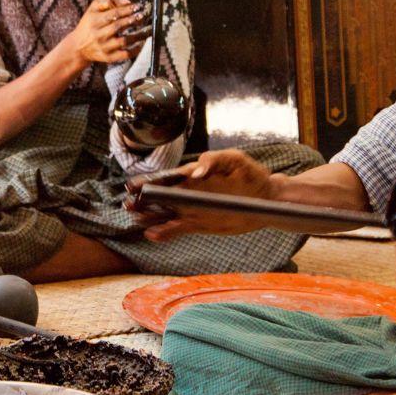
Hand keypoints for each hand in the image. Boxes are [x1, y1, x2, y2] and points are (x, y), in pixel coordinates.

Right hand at [69, 0, 144, 65]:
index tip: (138, 7)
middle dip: (132, 20)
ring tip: (148, 30)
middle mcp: (98, 34)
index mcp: (94, 20)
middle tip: (142, 16)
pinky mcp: (108, 58)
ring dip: (138, 35)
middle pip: (118, 26)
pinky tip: (141, 43)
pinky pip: (124, 55)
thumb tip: (128, 2)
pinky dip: (135, 50)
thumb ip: (108, 0)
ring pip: (124, 41)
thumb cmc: (89, 24)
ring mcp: (104, 47)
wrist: (78, 47)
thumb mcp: (93, 8)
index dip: (127, 10)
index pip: (113, 14)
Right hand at [127, 149, 280, 240]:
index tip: (134, 185)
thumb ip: (214, 160)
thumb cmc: (250, 173)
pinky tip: (153, 234)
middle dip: (143, 199)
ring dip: (149, 216)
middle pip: (159, 196)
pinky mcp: (199, 224)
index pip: (167, 177)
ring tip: (137, 218)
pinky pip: (178, 229)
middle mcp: (188, 191)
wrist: (266, 197)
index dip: (150, 181)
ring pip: (164, 214)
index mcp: (192, 174)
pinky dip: (165, 232)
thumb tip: (196, 171)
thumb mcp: (235, 160)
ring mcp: (192, 209)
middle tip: (129, 203)